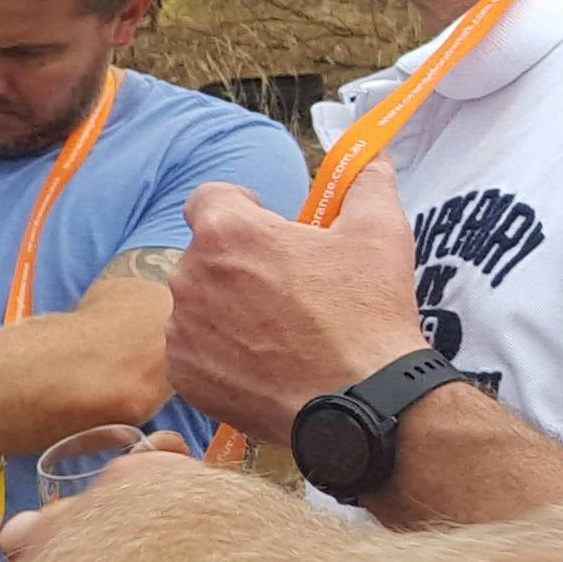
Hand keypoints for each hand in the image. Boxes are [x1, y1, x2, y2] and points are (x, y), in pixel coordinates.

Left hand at [166, 179, 425, 436]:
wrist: (361, 401)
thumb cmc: (368, 313)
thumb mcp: (380, 234)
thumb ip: (368, 187)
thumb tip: (374, 160)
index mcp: (227, 232)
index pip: (208, 198)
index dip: (238, 206)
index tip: (265, 224)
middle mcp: (190, 276)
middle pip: (205, 255)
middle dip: (239, 264)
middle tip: (286, 288)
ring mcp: (182, 329)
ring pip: (199, 304)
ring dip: (228, 308)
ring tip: (279, 330)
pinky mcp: (184, 374)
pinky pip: (195, 351)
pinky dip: (221, 354)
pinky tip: (265, 363)